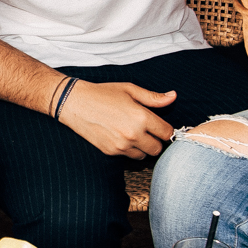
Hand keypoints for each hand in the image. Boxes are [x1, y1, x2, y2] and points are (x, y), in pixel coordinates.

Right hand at [58, 80, 177, 159]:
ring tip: (133, 134)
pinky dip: (128, 149)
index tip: (161, 126)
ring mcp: (121, 145)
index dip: (166, 130)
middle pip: (157, 148)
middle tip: (148, 131)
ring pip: (143, 155)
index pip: (167, 133)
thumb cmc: (103, 93)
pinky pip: (128, 156)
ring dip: (142, 147)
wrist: (75, 103)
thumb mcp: (130, 90)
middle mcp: (133, 134)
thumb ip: (153, 97)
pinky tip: (120, 136)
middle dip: (156, 141)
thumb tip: (173, 97)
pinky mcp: (110, 152)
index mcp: (142, 117)